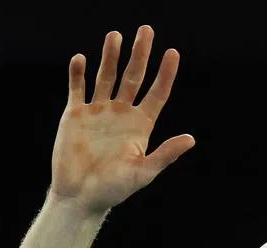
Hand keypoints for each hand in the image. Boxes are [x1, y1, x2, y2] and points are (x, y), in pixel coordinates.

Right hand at [50, 25, 194, 213]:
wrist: (80, 197)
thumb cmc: (114, 189)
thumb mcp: (144, 171)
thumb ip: (166, 153)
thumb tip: (191, 139)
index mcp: (141, 125)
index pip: (157, 93)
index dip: (165, 73)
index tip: (173, 53)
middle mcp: (121, 113)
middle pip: (133, 77)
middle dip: (140, 54)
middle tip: (146, 30)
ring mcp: (98, 111)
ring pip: (106, 76)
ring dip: (110, 56)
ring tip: (115, 36)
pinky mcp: (75, 114)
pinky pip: (77, 88)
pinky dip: (77, 73)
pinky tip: (81, 58)